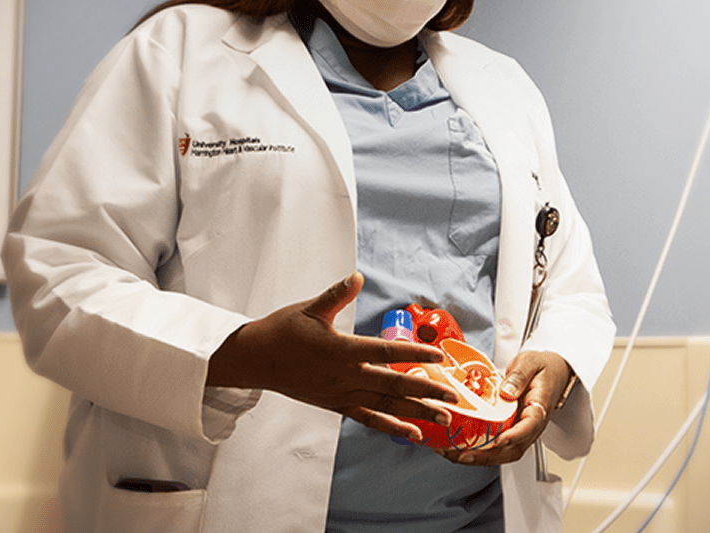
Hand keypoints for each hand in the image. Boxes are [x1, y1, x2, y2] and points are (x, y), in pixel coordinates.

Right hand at [206, 273, 459, 441]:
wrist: (255, 360)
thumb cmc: (283, 331)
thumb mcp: (310, 308)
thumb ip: (336, 294)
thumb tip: (356, 277)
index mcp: (340, 349)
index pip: (385, 351)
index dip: (414, 354)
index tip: (439, 357)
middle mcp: (343, 376)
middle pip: (392, 385)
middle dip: (427, 392)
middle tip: (454, 399)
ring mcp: (340, 394)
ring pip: (384, 407)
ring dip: (416, 414)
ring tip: (442, 420)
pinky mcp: (335, 405)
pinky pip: (367, 418)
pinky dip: (391, 426)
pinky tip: (411, 433)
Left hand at [439, 350, 572, 465]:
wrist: (551, 372)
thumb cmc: (542, 368)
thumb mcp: (531, 362)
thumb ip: (519, 376)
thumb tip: (506, 391)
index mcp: (539, 407)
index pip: (530, 426)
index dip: (515, 436)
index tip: (499, 441)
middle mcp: (531, 426)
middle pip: (513, 449)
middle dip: (488, 456)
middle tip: (464, 455)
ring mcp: (521, 431)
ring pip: (502, 453)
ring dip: (478, 458)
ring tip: (453, 454)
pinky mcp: (510, 431)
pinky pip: (494, 446)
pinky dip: (476, 450)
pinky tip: (456, 447)